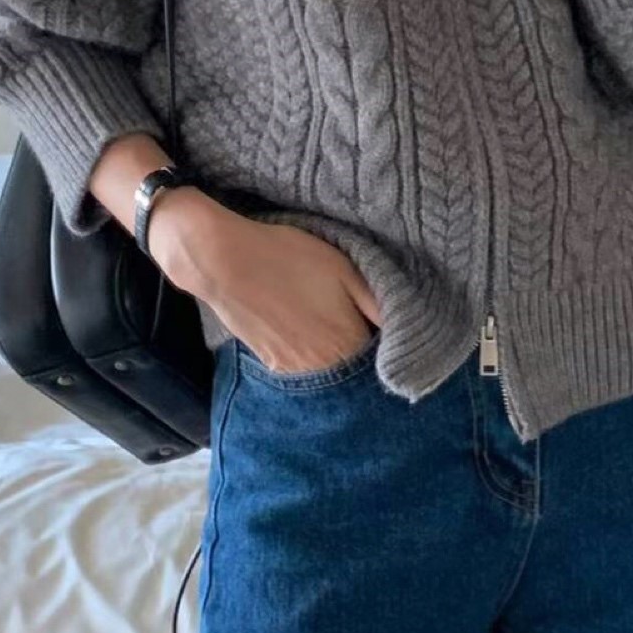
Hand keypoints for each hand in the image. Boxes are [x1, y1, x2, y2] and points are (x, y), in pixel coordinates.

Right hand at [149, 194, 381, 375]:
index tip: (384, 326)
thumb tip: (406, 328)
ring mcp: (294, 370)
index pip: (383, 360)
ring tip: (328, 324)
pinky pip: (304, 369)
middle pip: (356, 372)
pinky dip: (312, 355)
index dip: (387, 343)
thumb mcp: (346, 268)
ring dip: (336, 357)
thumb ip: (379, 303)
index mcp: (348, 344)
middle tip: (357, 324)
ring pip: (329, 373)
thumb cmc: (290, 259)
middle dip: (362, 354)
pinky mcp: (272, 364)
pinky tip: (305, 329)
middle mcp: (324, 368)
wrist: (226, 263)